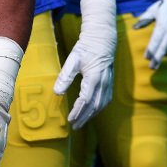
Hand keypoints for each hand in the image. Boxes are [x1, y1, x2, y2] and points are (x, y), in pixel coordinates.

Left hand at [54, 0, 115, 128]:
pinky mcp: (110, 83)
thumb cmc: (86, 48)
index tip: (70, 120)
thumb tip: (57, 92)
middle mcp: (103, 83)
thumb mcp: (73, 60)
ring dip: (91, 115)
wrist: (102, 40)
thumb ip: (65, 76)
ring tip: (81, 122)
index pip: (85, 100)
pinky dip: (98, 109)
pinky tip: (92, 112)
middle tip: (75, 126)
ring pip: (101, 105)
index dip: (78, 112)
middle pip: (94, 106)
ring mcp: (109, 84)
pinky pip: (105, 100)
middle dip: (84, 117)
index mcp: (94, 78)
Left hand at [135, 0, 166, 68]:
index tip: (146, 58)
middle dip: (157, 59)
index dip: (151, 51)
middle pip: (164, 48)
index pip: (155, 42)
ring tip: (158, 59)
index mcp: (163, 25)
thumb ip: (145, 19)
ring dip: (165, 55)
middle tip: (152, 67)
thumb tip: (135, 27)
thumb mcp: (154, 10)